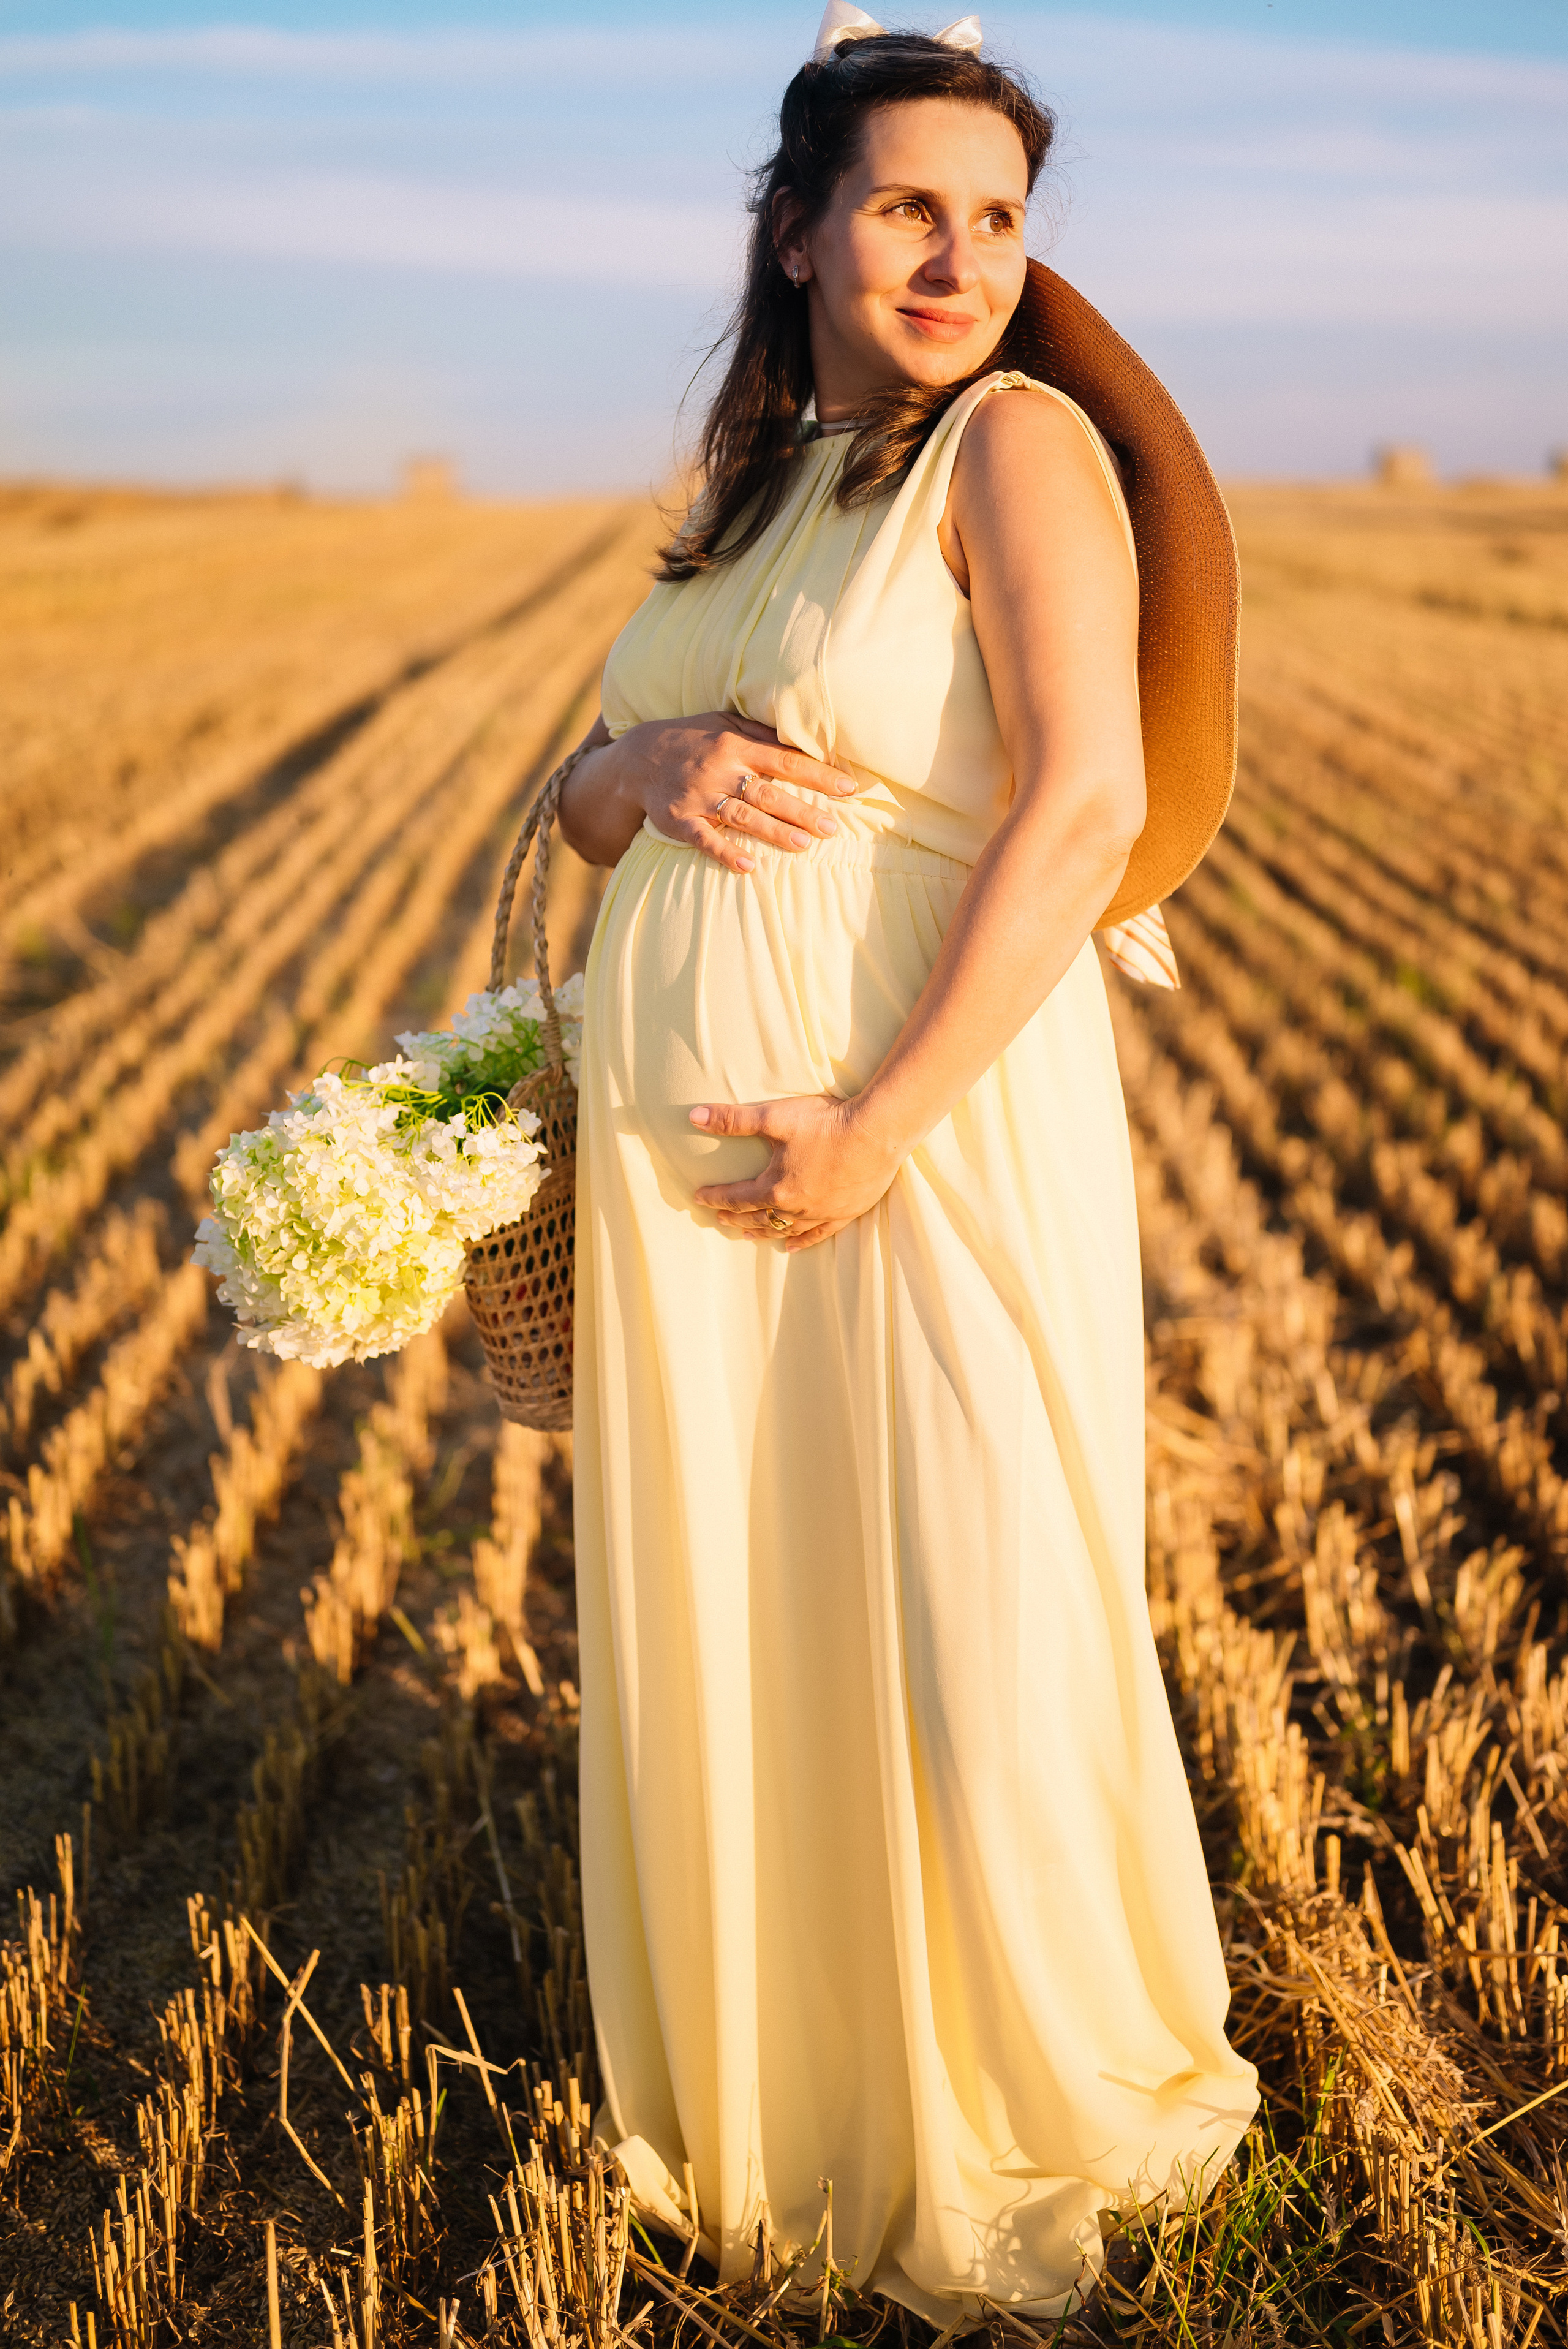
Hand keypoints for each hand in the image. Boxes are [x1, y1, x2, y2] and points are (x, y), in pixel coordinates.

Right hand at [606, 713, 857, 874]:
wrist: (636, 757)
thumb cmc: (691, 739)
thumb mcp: (723, 724)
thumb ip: (760, 734)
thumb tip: (803, 741)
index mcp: (735, 745)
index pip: (785, 761)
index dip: (818, 775)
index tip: (848, 788)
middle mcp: (719, 770)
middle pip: (768, 793)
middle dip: (802, 811)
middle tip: (834, 828)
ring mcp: (698, 796)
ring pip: (742, 816)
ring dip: (774, 832)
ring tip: (804, 846)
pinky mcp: (678, 820)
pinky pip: (704, 838)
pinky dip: (724, 853)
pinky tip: (748, 867)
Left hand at [690, 1093, 903, 1250]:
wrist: (877, 1132)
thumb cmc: (826, 1123)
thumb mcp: (774, 1118)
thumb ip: (733, 1120)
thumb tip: (694, 1117)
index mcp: (775, 1187)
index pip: (736, 1197)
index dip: (715, 1197)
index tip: (698, 1197)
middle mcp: (796, 1208)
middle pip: (758, 1217)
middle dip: (735, 1217)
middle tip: (719, 1218)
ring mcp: (821, 1214)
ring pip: (784, 1229)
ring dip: (763, 1232)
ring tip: (747, 1236)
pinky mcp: (845, 1213)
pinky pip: (818, 1235)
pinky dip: (801, 1241)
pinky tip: (791, 1247)